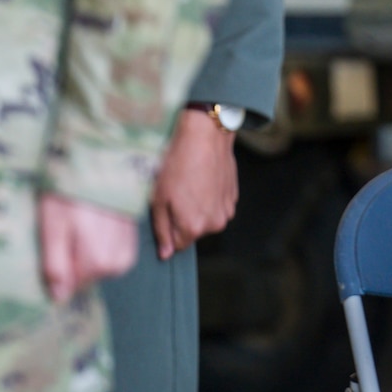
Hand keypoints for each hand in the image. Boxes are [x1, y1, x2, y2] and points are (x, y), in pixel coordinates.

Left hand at [37, 193, 137, 302]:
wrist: (95, 162)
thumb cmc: (68, 195)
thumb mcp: (51, 230)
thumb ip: (55, 266)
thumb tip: (59, 298)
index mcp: (97, 260)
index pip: (75, 286)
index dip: (59, 271)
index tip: (54, 247)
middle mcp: (118, 257)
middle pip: (92, 276)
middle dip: (76, 263)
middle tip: (66, 235)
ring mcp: (128, 245)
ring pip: (106, 266)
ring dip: (90, 255)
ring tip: (80, 229)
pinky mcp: (132, 232)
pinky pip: (118, 252)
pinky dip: (104, 247)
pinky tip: (95, 228)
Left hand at [150, 108, 239, 260]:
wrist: (205, 136)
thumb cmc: (177, 165)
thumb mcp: (158, 198)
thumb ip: (161, 230)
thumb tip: (165, 254)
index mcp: (193, 227)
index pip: (175, 246)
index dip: (167, 229)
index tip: (165, 209)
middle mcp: (214, 224)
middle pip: (192, 233)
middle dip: (182, 219)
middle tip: (176, 195)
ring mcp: (227, 210)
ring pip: (206, 219)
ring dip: (197, 209)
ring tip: (190, 185)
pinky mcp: (233, 196)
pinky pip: (217, 206)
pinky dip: (209, 198)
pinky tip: (202, 179)